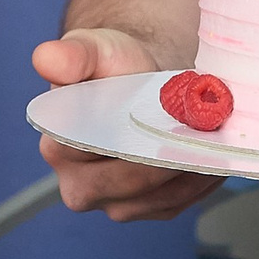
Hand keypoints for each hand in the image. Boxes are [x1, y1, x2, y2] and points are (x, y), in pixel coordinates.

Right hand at [31, 27, 219, 221]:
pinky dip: (198, 183)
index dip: (134, 138)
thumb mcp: (93, 49)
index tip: (167, 122)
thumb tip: (46, 57)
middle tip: (200, 135)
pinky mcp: (143, 210)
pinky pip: (175, 204)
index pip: (96, 152)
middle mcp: (78, 184)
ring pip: (157, 198)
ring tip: (213, 144)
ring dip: (190, 173)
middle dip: (168, 158)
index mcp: (57, 146)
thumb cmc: (113, 66)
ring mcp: (111, 203)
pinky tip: (210, 158)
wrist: (138, 82)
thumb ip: (72, 55)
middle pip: (130, 181)